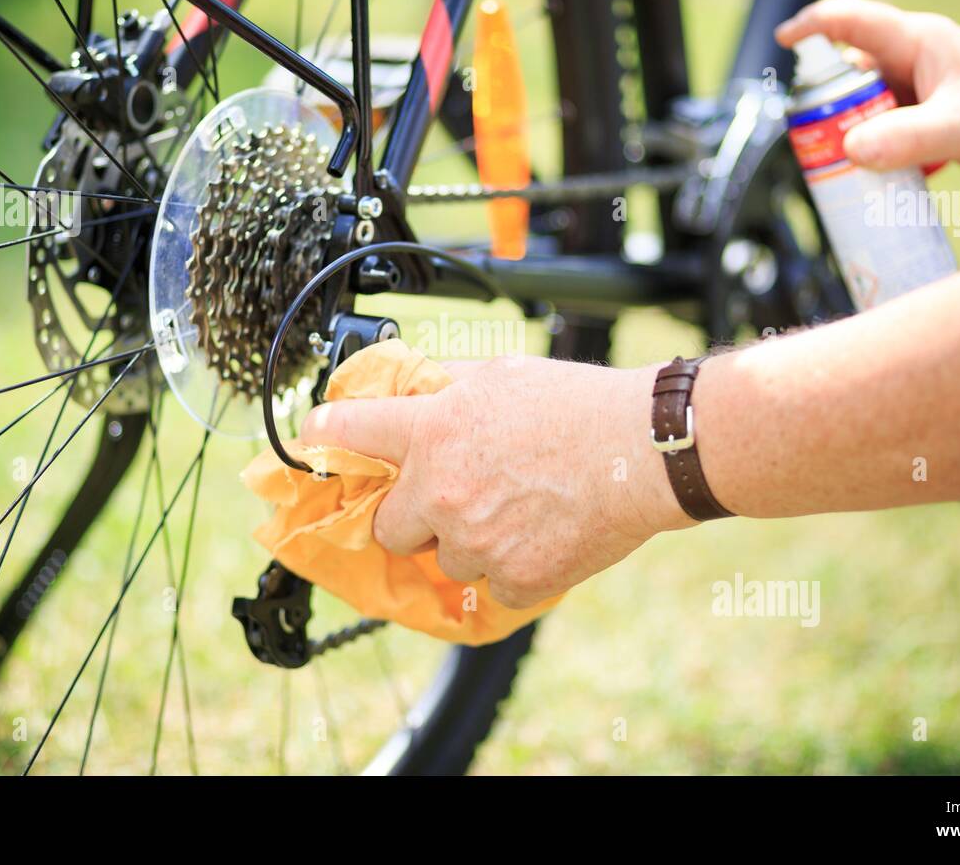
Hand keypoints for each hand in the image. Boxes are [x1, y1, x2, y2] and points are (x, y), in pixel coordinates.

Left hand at [299, 354, 690, 608]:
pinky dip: (511, 568)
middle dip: (413, 515)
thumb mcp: (501, 375)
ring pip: (445, 558)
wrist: (644, 451)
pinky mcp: (514, 580)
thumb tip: (414, 389)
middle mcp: (441, 492)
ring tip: (516, 511)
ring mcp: (476, 542)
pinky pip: (492, 585)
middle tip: (450, 497)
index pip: (349, 432)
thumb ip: (446, 387)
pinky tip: (541, 535)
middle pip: (387, 527)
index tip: (315, 436)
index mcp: (431, 432)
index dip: (325, 433)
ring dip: (468, 542)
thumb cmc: (578, 404)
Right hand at [775, 0, 959, 190]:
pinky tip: (875, 177)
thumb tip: (850, 150)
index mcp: (921, 43)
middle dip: (825, 106)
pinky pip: (886, 129)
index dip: (812, 26)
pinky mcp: (931, 118)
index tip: (782, 43)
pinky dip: (873, 151)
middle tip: (814, 140)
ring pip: (866, 106)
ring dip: (849, 133)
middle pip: (851, 74)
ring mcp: (924, 90)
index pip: (853, 21)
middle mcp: (918, 60)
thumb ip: (905, 139)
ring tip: (841, 166)